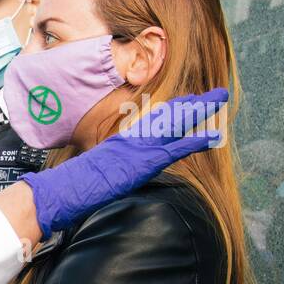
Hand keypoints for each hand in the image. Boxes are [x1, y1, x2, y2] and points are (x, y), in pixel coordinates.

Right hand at [21, 87, 228, 236]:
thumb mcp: (95, 174)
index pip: (152, 119)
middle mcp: (132, 138)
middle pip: (168, 114)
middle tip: (216, 93)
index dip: (174, 109)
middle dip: (193, 104)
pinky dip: (195, 141)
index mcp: (122, 141)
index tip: (190, 100)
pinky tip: (213, 135)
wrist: (62, 190)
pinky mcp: (144, 162)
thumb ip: (108, 168)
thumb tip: (112, 173)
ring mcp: (139, 148)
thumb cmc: (73, 187)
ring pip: (176, 123)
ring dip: (200, 110)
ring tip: (221, 98)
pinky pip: (175, 149)